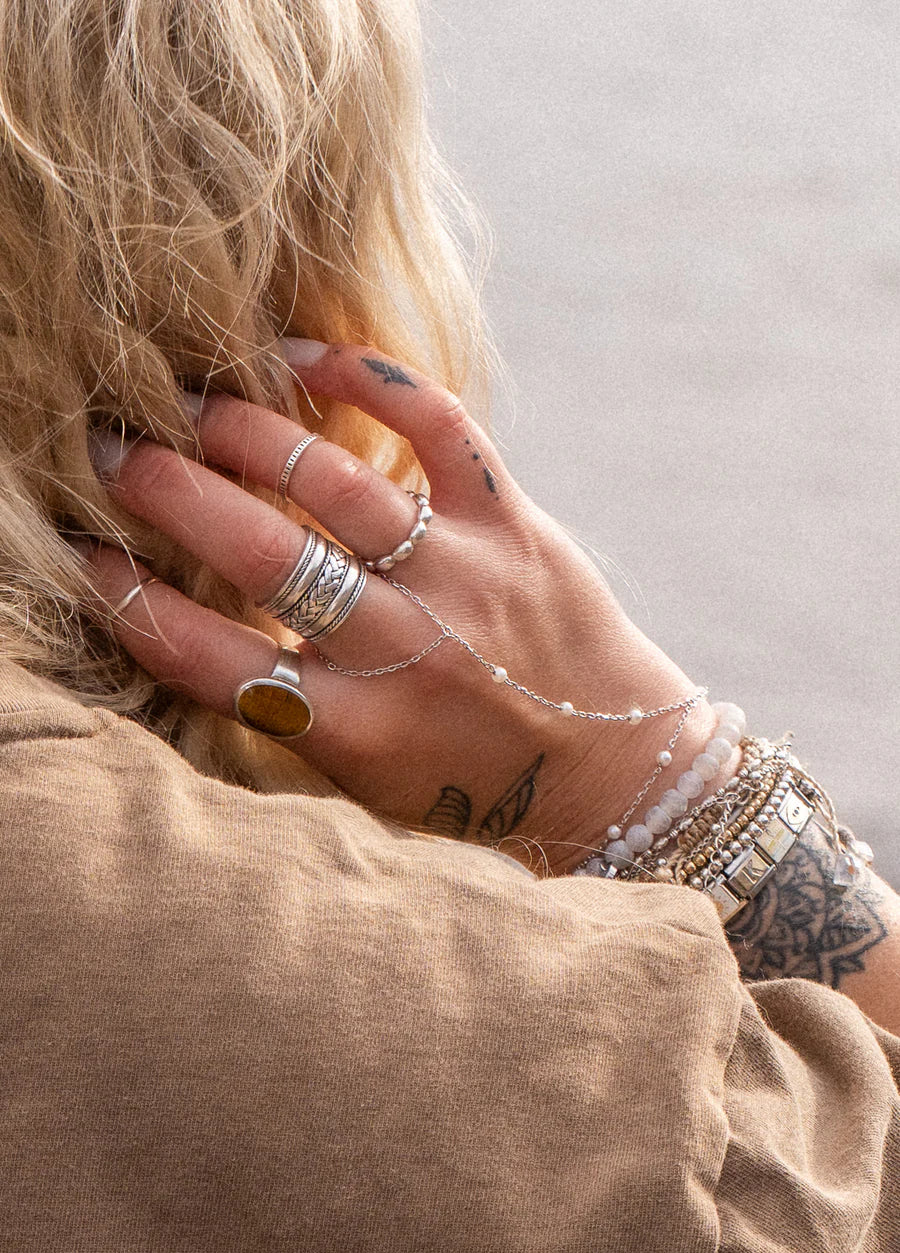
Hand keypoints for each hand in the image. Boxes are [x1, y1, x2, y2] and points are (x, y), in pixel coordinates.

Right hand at [83, 340, 727, 874]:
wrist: (616, 776)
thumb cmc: (473, 786)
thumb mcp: (367, 778)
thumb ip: (286, 708)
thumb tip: (186, 619)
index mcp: (357, 731)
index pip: (211, 658)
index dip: (130, 600)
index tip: (82, 555)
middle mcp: (408, 650)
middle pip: (260, 553)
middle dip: (166, 492)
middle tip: (112, 454)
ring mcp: (466, 578)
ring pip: (332, 479)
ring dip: (242, 430)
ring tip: (186, 405)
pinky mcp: (515, 526)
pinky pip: (438, 426)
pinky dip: (368, 378)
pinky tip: (300, 357)